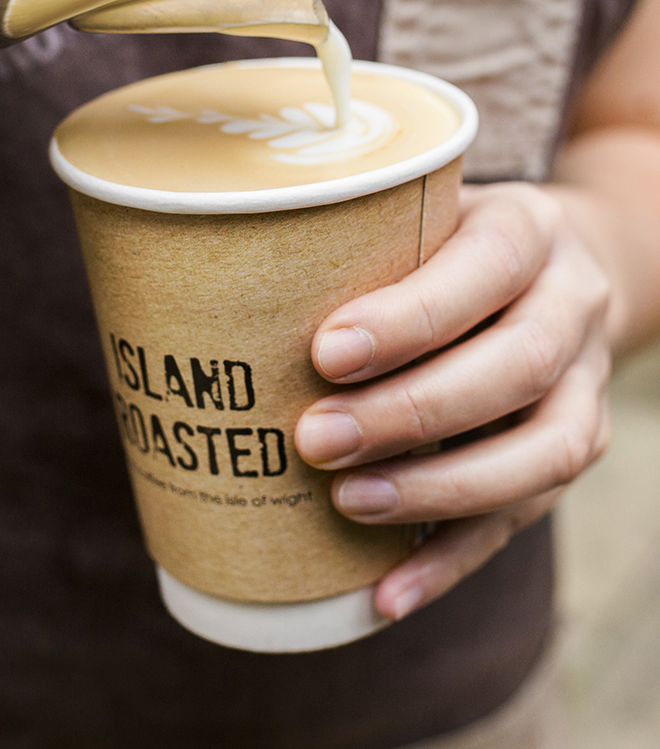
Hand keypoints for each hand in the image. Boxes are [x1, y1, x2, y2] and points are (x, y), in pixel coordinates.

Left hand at [293, 181, 612, 620]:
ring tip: (347, 503)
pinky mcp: (572, 446)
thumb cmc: (441, 245)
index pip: (487, 268)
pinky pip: (524, 515)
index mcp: (528, 229)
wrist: (542, 270)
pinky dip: (451, 559)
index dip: (411, 318)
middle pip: (515, 366)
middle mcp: (572, 304)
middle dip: (411, 411)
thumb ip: (354, 240)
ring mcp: (584, 383)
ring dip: (438, 489)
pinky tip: (385, 592)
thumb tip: (224, 288)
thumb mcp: (412, 215)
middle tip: (314, 437)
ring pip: (542, 452)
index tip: (325, 354)